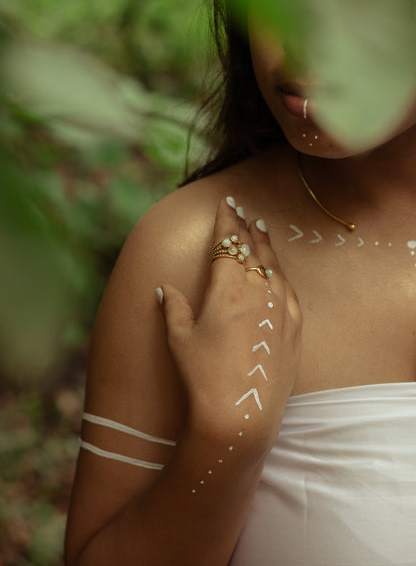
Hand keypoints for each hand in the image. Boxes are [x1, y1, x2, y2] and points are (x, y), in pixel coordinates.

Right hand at [157, 197, 302, 459]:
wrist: (241, 414)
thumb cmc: (204, 376)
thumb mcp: (181, 339)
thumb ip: (174, 307)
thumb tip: (165, 287)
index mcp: (228, 288)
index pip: (228, 243)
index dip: (227, 221)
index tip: (226, 203)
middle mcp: (259, 291)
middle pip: (253, 249)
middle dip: (246, 227)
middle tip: (243, 210)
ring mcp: (281, 308)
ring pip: (275, 266)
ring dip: (267, 245)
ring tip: (262, 230)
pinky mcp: (295, 327)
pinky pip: (290, 289)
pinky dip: (282, 273)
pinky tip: (279, 271)